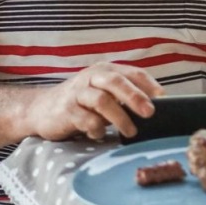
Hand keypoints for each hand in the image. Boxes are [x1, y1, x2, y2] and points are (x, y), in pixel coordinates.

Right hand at [27, 62, 164, 141]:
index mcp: (106, 70)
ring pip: (102, 101)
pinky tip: (100, 135)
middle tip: (150, 113)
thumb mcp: (102, 92)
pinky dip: (97, 128)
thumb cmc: (81, 102)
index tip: (164, 99)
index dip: (149, 85)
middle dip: (135, 97)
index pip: (132, 72)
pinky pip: (85, 120)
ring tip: (131, 132)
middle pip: (116, 82)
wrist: (41, 109)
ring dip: (119, 117)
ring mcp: (77, 93)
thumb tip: (153, 108)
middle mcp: (92, 77)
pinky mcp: (65, 111)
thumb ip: (122, 97)